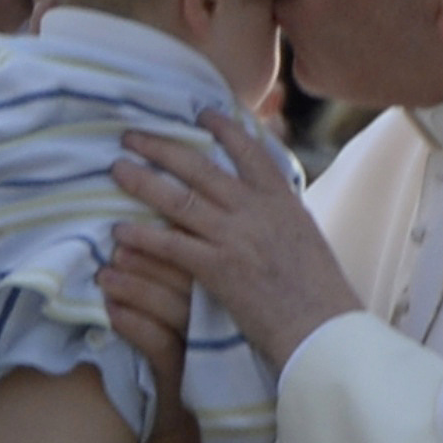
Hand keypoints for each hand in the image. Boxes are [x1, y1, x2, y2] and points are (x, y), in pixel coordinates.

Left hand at [109, 116, 358, 369]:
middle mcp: (257, 211)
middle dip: (163, 147)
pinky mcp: (219, 269)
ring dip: (144, 182)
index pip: (250, 151)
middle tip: (133, 136)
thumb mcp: (308, 240)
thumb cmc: (322, 294)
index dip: (223, 128)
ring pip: (180, 199)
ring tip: (117, 170)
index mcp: (282, 201)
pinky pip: (172, 245)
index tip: (200, 114)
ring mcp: (236, 237)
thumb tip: (268, 207)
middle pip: (201, 167)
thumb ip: (281, 218)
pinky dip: (144, 236)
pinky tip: (120, 231)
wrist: (325, 329)